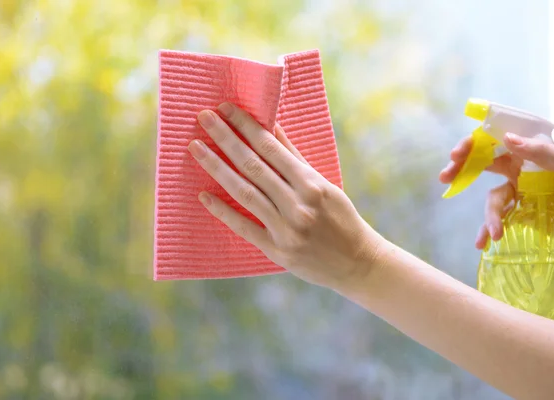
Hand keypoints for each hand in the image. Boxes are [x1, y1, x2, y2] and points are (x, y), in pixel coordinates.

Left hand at [188, 103, 385, 289]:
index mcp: (312, 184)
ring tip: (196, 148)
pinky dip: (222, 211)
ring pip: (244, 192)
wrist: (357, 263)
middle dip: (225, 138)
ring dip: (217, 168)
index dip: (246, 126)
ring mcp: (286, 229)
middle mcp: (298, 204)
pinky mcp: (277, 250)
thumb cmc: (342, 219)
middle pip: (253, 166)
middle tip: (203, 117)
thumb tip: (273, 127)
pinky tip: (203, 195)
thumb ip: (296, 159)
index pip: (271, 148)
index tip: (226, 109)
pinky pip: (244, 227)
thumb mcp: (326, 185)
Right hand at [439, 133, 553, 248]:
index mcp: (533, 155)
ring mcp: (521, 194)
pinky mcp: (522, 215)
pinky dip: (488, 230)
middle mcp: (523, 171)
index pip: (498, 142)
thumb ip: (542, 153)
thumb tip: (507, 139)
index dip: (475, 144)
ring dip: (489, 216)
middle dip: (463, 169)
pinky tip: (484, 243)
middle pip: (485, 165)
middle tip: (446, 177)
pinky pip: (499, 220)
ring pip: (493, 200)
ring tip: (495, 234)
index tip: (458, 154)